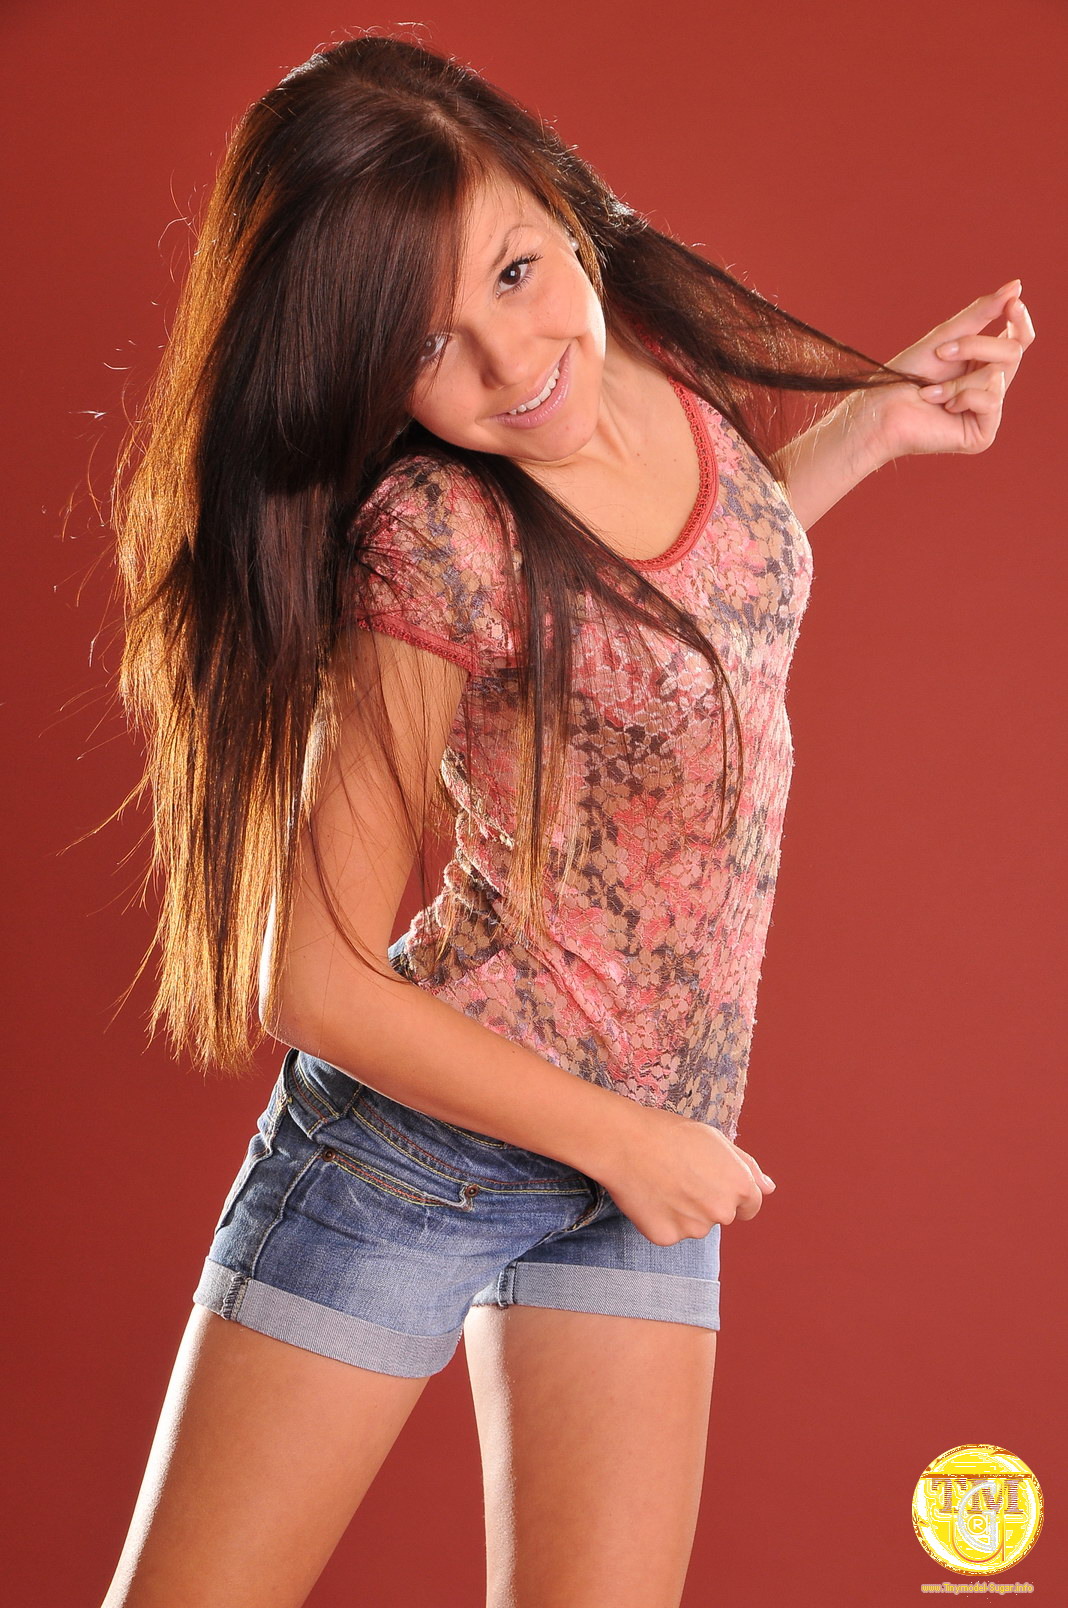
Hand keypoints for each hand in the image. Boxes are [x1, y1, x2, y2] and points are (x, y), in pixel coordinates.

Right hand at [595, 1103, 776, 1244]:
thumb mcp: (716, 1140)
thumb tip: (769, 1188)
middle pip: (721, 1215)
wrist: (626, 1142)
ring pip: (694, 1226)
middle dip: (706, 1201)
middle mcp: (722, 1212)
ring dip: (683, 1211)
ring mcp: (694, 1228)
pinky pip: (669, 1232)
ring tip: (662, 1181)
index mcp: (740, 1186)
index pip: (751, 1206)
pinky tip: (649, 1195)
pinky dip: (660, 1219)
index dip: (731, 1192)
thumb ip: (747, 1166)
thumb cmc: (670, 1133)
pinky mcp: (666, 1238)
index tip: (711, 1183)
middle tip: (680, 1175)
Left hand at [860, 280, 1035, 463]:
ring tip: (931, 392)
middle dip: (976, 346)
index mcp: (983, 363)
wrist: (880, 411)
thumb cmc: (906, 375)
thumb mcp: (946, 337)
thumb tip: (1017, 285)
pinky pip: (991, 400)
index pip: (1019, 339)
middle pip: (1013, 352)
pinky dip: (962, 397)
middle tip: (942, 352)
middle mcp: (989, 387)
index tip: (1012, 303)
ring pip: (998, 375)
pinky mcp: (983, 435)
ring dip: (958, 379)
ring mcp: (987, 413)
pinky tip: (943, 408)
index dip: (1020, 319)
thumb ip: (981, 314)